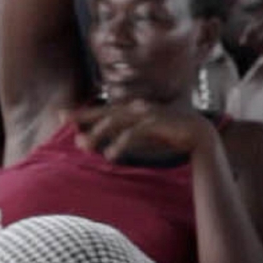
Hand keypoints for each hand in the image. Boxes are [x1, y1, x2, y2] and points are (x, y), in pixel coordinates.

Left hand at [74, 101, 214, 162]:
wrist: (200, 134)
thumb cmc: (170, 135)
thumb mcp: (144, 136)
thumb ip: (124, 138)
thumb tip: (106, 147)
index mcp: (134, 110)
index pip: (103, 110)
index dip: (83, 113)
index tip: (62, 116)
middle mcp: (138, 108)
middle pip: (105, 112)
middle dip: (84, 117)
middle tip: (64, 122)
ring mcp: (147, 114)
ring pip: (116, 121)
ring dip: (99, 133)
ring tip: (84, 145)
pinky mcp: (156, 123)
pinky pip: (133, 133)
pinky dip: (121, 143)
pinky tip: (110, 154)